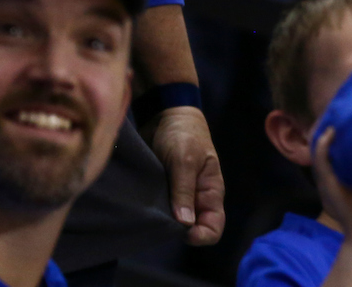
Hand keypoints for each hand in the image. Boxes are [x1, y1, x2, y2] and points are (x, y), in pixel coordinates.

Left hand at [148, 106, 224, 245]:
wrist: (164, 114)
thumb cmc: (183, 133)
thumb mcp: (185, 159)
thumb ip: (184, 190)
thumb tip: (185, 225)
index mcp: (210, 192)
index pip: (214, 228)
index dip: (201, 236)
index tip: (181, 231)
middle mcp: (195, 199)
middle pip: (191, 229)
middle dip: (176, 230)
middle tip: (158, 219)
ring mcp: (177, 196)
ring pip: (171, 222)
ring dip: (159, 221)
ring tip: (145, 212)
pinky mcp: (160, 192)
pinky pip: (157, 211)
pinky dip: (149, 212)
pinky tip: (138, 207)